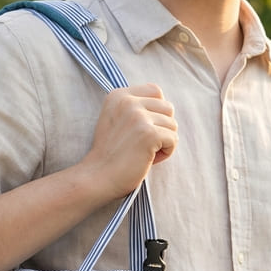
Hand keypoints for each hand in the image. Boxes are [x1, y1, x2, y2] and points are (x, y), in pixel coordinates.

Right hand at [80, 84, 177, 200]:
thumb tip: (166, 108)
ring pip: (172, 124)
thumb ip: (134, 109)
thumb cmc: (110, 156)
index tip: (141, 131)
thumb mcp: (115, 121)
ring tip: (145, 153)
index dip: (156, 112)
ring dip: (164, 141)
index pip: (155, 91)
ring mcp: (138, 117)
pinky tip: (149, 159)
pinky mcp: (149, 134)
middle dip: (162, 128)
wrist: (97, 178)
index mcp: (118, 96)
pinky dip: (166, 152)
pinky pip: (173, 139)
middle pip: (167, 107)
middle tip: (144, 145)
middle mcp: (128, 101)